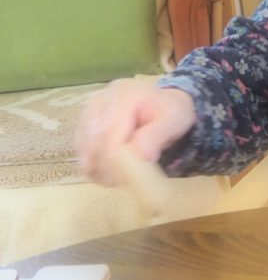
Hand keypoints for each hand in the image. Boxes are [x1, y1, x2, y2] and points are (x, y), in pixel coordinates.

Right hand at [76, 79, 196, 185]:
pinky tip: (105, 174)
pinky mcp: (85, 122)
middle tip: (117, 183)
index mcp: (124, 95)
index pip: (111, 132)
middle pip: (93, 139)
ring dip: (96, 166)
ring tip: (113, 180)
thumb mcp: (174, 120)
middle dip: (104, 165)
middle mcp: (101, 99)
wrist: (163, 103)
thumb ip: (157, 136)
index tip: (125, 179)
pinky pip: (81, 147)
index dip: (115, 158)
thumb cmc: (170, 112)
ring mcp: (90, 110)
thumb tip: (141, 156)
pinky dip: (91, 163)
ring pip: (83, 145)